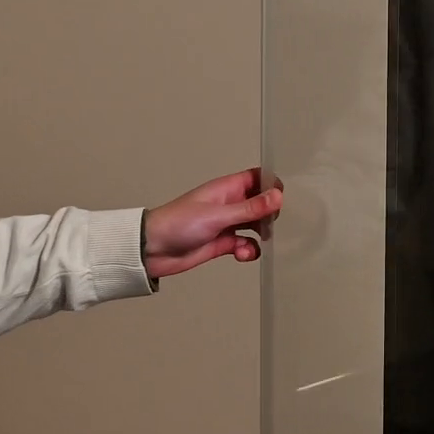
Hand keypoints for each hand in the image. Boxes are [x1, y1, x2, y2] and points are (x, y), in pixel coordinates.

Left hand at [142, 168, 284, 279]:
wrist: (154, 249)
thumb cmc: (181, 223)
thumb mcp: (218, 215)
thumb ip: (250, 208)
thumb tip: (279, 196)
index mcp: (227, 188)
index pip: (257, 178)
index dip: (271, 185)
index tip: (279, 201)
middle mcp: (230, 203)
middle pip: (261, 203)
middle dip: (269, 215)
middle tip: (268, 225)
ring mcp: (227, 224)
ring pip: (255, 226)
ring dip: (260, 235)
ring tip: (256, 243)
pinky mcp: (223, 243)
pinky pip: (246, 245)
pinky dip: (248, 250)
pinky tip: (241, 255)